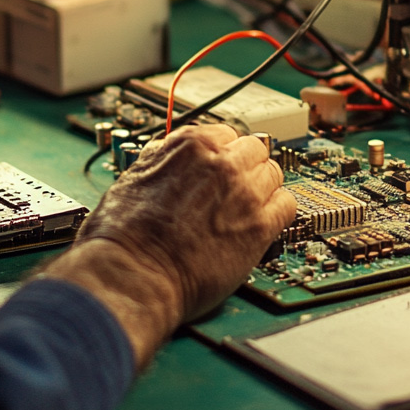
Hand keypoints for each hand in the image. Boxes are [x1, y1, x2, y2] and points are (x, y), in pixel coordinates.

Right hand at [40, 124, 295, 365]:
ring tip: (249, 208)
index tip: (223, 167)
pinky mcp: (259, 226)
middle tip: (238, 187)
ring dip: (264, 188)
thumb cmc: (123, 236)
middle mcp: (221, 163)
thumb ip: (159, 159)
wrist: (133, 275)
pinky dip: (278, 213)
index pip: (225, 134)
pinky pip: (287, 206)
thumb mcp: (132, 177)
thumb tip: (166, 153)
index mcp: (190, 145)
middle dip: (247, 166)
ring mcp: (244, 193)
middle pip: (255, 150)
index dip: (223, 153)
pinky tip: (264, 224)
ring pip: (274, 175)